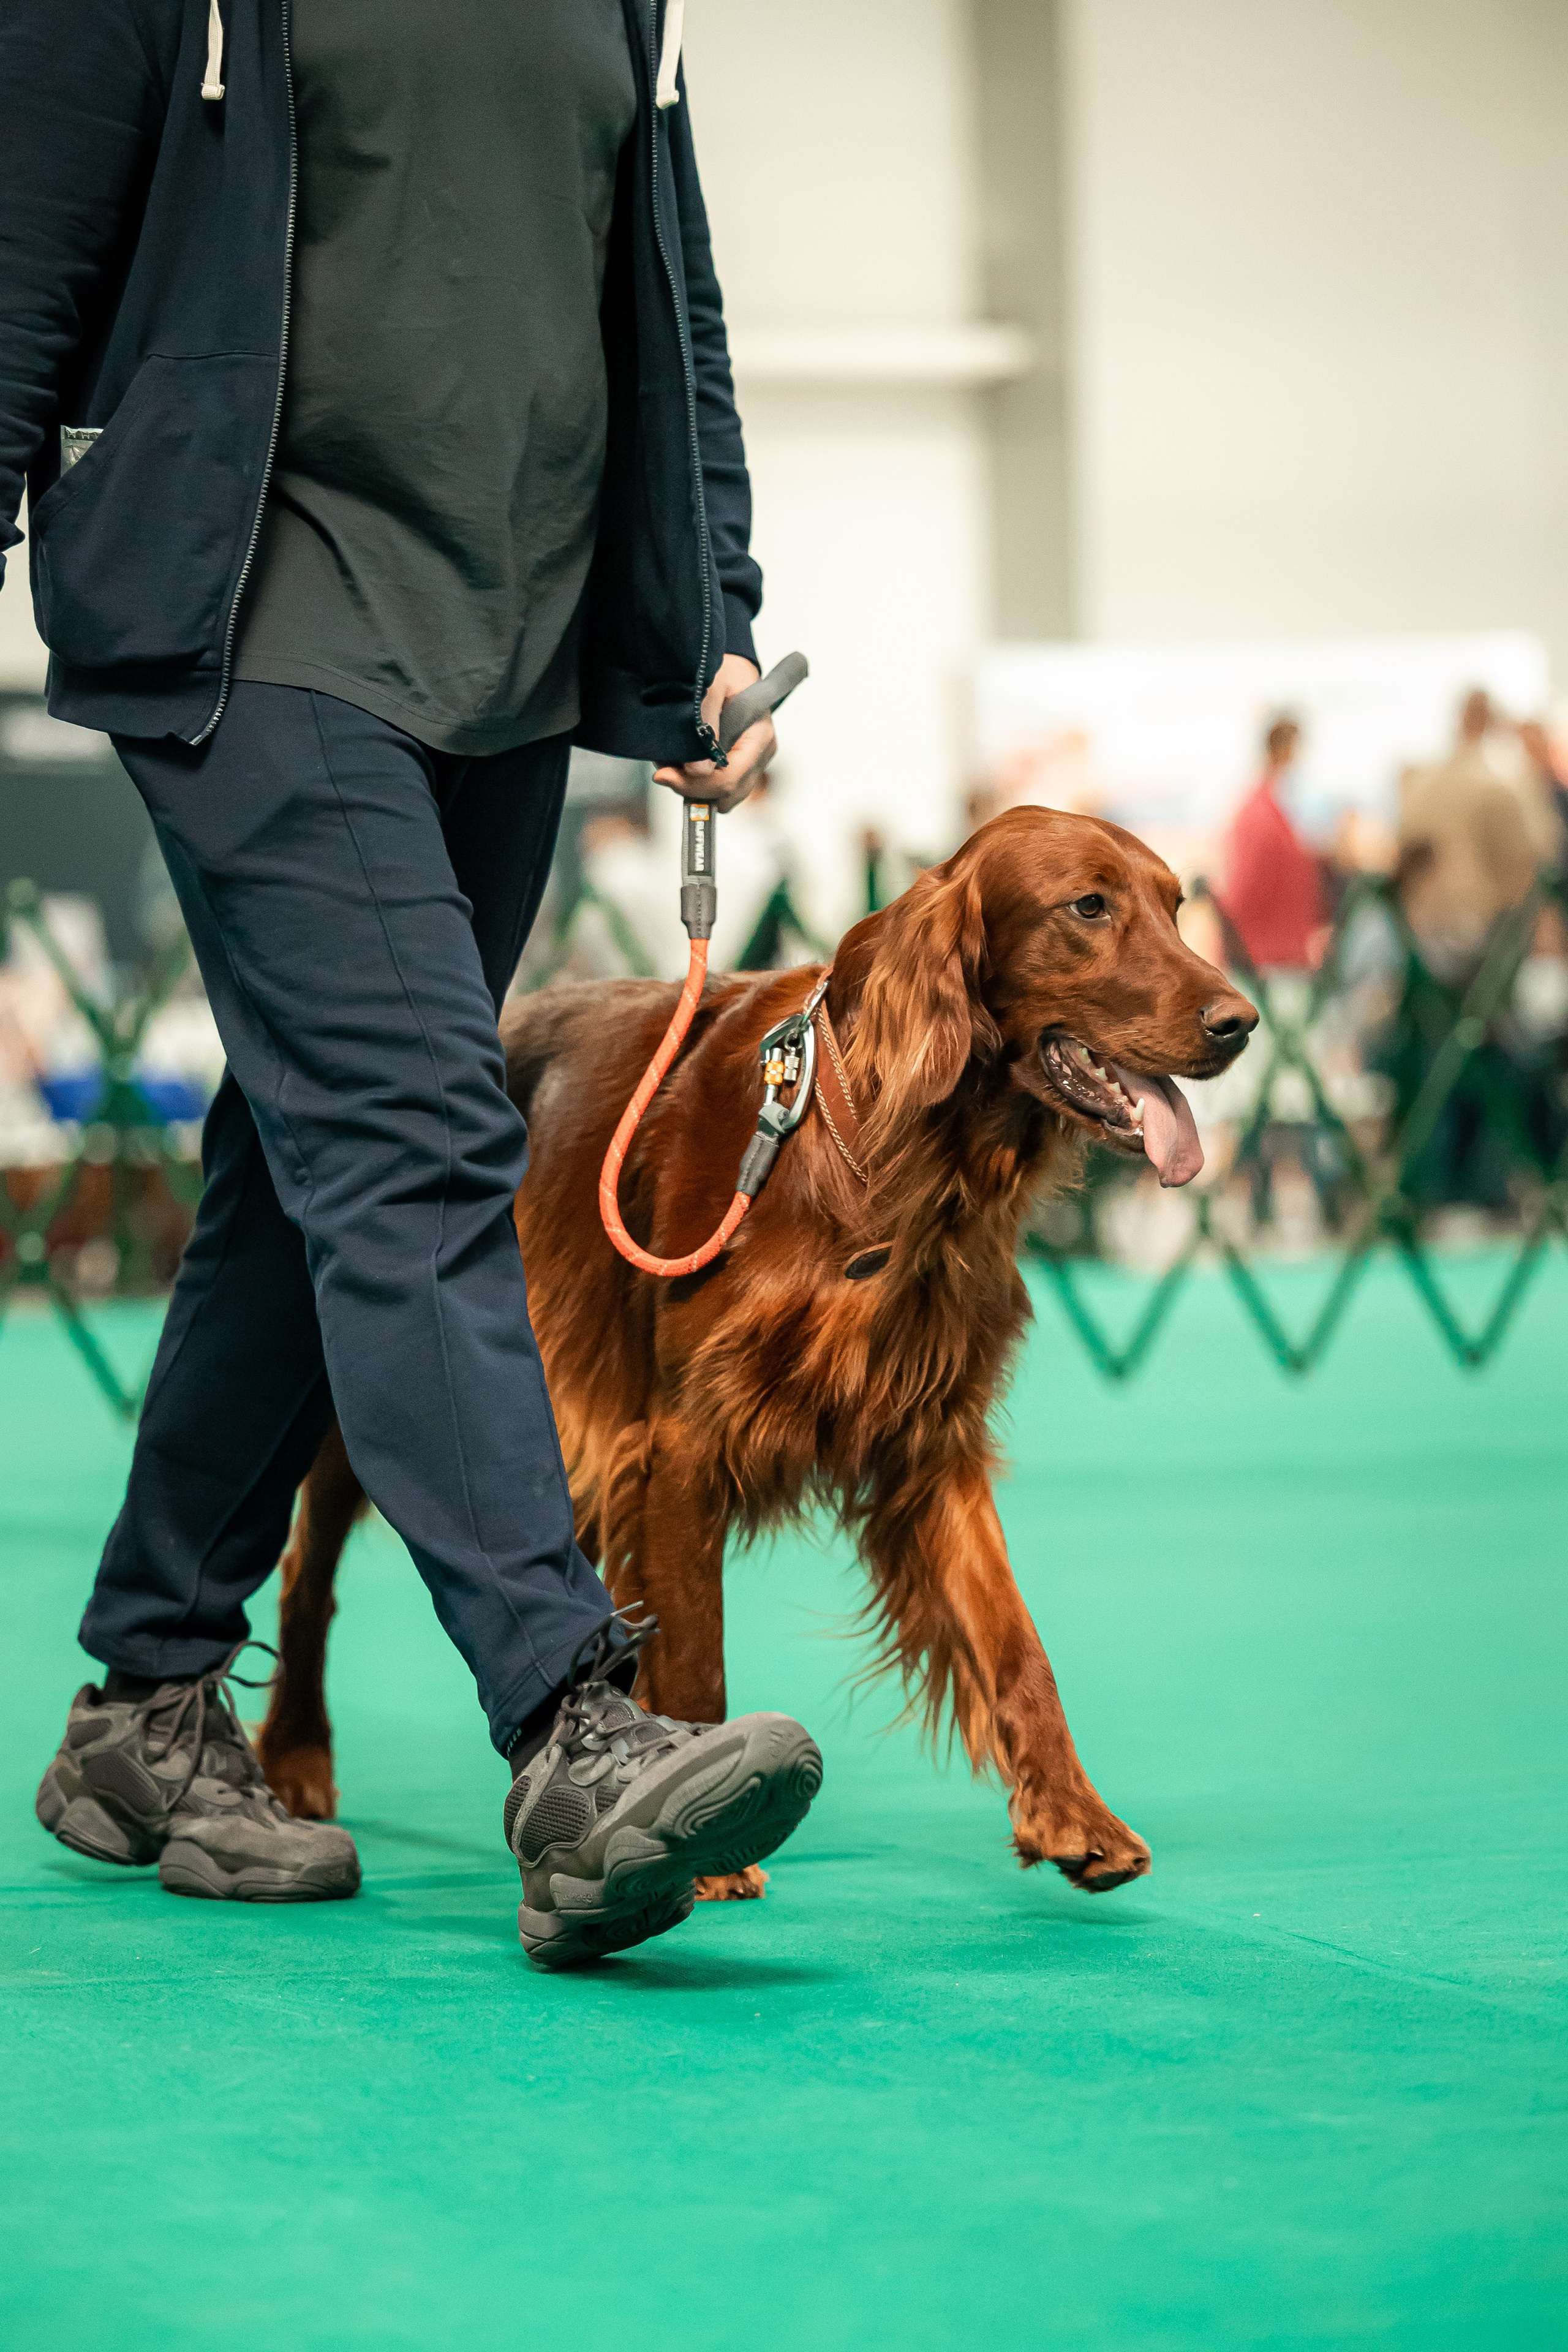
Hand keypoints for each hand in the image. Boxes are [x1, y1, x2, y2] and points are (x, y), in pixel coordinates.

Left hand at [654, 654, 774, 813]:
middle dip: (691, 787)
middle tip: (664, 768)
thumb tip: (695, 771)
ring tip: (672, 760)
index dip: (695, 785)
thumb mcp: (709, 688)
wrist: (731, 667)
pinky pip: (718, 787)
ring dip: (692, 785)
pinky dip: (696, 780)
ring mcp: (753, 762)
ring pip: (722, 797)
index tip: (663, 775)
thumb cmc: (723, 670)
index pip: (730, 779)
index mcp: (759, 735)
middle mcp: (761, 754)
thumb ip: (703, 726)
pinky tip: (682, 760)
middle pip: (726, 794)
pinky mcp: (742, 765)